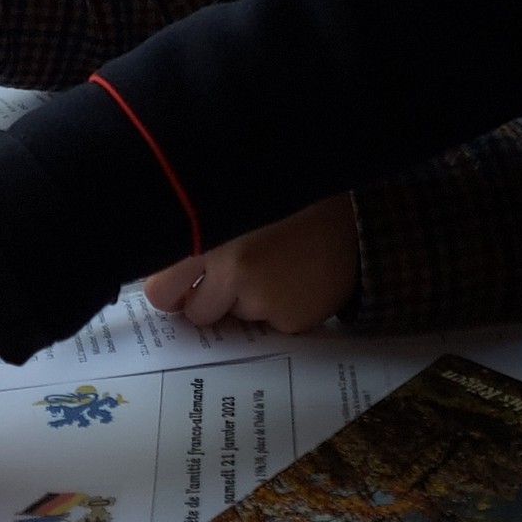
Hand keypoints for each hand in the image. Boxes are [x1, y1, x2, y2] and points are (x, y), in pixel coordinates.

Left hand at [142, 196, 359, 333]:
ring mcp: (262, 297)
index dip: (171, 288)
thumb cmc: (290, 196)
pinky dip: (280, 308)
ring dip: (246, 299)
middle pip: (195, 312)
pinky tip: (297, 278)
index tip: (180, 283)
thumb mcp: (237, 198)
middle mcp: (231, 268)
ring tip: (275, 263)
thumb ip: (199, 224)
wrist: (359, 209)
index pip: (161, 289)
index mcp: (207, 232)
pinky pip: (270, 325)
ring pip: (233, 316)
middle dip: (205, 300)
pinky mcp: (291, 319)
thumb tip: (166, 263)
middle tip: (230, 274)